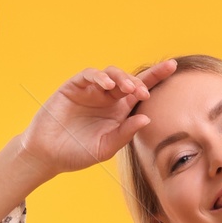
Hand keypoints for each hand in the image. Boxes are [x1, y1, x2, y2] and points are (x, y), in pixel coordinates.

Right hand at [16, 61, 177, 178]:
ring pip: (111, 74)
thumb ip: (125, 134)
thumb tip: (147, 118)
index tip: (173, 68)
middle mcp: (108, 98)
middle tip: (144, 92)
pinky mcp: (74, 87)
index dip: (156, 77)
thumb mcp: (106, 148)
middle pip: (129, 79)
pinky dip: (99, 77)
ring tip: (128, 89)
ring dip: (122, 78)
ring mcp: (91, 91)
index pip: (140, 91)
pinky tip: (106, 86)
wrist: (48, 155)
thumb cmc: (77, 153)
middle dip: (140, 81)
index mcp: (119, 111)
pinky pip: (89, 75)